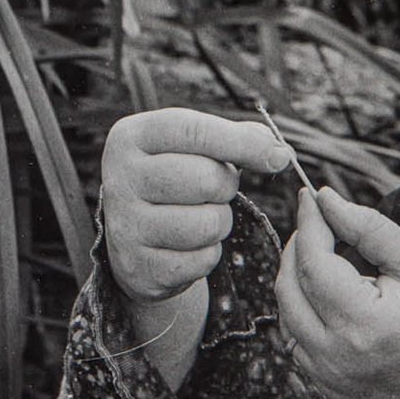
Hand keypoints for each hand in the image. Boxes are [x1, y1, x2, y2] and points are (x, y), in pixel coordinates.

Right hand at [100, 108, 291, 304]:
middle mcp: (120, 179)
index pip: (194, 132)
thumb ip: (234, 139)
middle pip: (206, 180)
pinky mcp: (139, 266)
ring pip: (208, 224)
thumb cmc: (172, 180)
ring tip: (198, 216)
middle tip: (211, 190)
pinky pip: (202, 259)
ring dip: (218, 223)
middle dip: (225, 187)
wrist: (131, 235)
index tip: (278, 156)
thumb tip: (279, 153)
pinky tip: (187, 244)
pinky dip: (207, 253)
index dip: (242, 143)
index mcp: (131, 138)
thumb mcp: (190, 148)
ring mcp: (125, 226)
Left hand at [276, 186, 399, 398]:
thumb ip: (369, 228)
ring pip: (287, 318)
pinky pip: (299, 344)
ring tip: (329, 258)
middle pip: (289, 290)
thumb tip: (326, 200)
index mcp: (364, 323)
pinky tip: (331, 297)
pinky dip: (305, 314)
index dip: (309, 223)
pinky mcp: (332, 389)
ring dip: (298, 282)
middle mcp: (337, 356)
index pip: (312, 262)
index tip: (312, 197)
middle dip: (298, 249)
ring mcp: (331, 378)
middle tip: (320, 223)